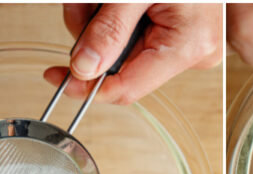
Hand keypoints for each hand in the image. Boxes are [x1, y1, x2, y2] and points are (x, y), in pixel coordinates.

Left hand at [43, 3, 223, 104]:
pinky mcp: (185, 37)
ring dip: (104, 25)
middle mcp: (195, 53)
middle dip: (94, 38)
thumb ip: (110, 29)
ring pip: (128, 52)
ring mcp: (192, 46)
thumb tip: (83, 68)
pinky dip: (120, 21)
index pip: (128, 87)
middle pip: (125, 67)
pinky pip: (141, 39)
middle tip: (81, 6)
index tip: (56, 76)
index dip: (87, 84)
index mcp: (189, 46)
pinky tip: (116, 4)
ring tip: (101, 0)